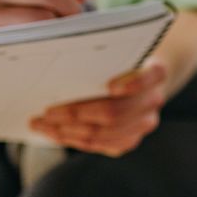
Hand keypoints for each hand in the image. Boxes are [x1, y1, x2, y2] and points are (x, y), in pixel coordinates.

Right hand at [0, 0, 93, 31]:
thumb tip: (89, 4)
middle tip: (85, 24)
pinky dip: (47, 36)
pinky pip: (26, 27)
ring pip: (38, 8)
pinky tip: (54, 46)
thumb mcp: (18, 4)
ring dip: (63, 23)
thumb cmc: (2, 31)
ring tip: (74, 36)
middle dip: (72, 5)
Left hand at [30, 61, 167, 155]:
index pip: (150, 77)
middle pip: (115, 112)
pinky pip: (100, 145)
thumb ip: (100, 57)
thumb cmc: (117, 61)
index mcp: (155, 72)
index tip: (110, 86)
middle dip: (76, 113)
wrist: (138, 79)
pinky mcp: (130, 140)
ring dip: (68, 131)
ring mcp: (144, 124)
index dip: (133, 83)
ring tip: (41, 124)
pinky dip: (74, 140)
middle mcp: (153, 100)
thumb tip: (61, 63)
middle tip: (47, 111)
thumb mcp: (116, 52)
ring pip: (103, 134)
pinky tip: (54, 133)